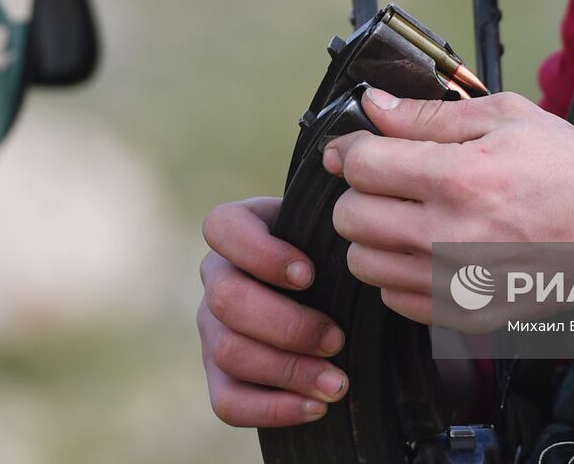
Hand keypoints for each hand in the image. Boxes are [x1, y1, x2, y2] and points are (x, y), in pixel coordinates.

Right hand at [198, 197, 349, 426]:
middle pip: (226, 299)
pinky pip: (227, 400)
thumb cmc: (342, 256)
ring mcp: (213, 328)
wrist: (341, 302)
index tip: (310, 274)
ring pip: (227, 351)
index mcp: (240, 231)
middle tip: (335, 338)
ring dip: (286, 370)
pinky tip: (314, 405)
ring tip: (337, 382)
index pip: (221, 227)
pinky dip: (271, 408)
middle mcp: (218, 276)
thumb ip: (345, 202)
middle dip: (285, 324)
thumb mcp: (340, 225)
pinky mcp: (222, 375)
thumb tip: (360, 165)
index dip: (260, 253)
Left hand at [323, 88, 573, 326]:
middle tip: (387, 182)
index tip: (357, 147)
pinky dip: (399, 273)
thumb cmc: (569, 170)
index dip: (351, 150)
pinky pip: (394, 298)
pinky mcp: (464, 314)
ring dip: (373, 236)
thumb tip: (376, 108)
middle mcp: (448, 236)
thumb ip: (432, 113)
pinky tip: (428, 251)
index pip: (361, 165)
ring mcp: (454, 282)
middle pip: (350, 218)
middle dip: (358, 193)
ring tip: (406, 217)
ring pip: (363, 263)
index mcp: (459, 177)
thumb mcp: (508, 117)